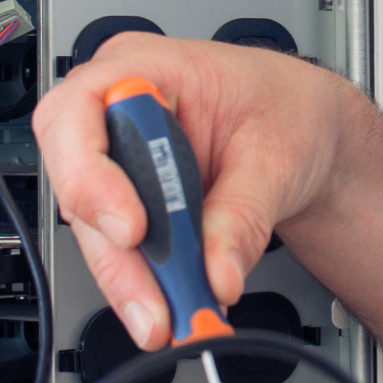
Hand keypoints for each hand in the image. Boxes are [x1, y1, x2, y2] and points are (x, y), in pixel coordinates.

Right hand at [31, 33, 357, 349]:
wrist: (305, 132)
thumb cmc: (286, 112)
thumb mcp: (275, 157)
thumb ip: (244, 217)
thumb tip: (218, 273)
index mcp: (145, 64)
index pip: (78, 112)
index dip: (90, 176)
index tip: (132, 230)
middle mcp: (116, 107)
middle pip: (78, 183)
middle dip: (116, 256)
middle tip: (156, 307)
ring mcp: (117, 156)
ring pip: (93, 226)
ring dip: (130, 280)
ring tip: (170, 318)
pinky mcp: (127, 199)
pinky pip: (117, 245)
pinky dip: (144, 281)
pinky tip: (170, 305)